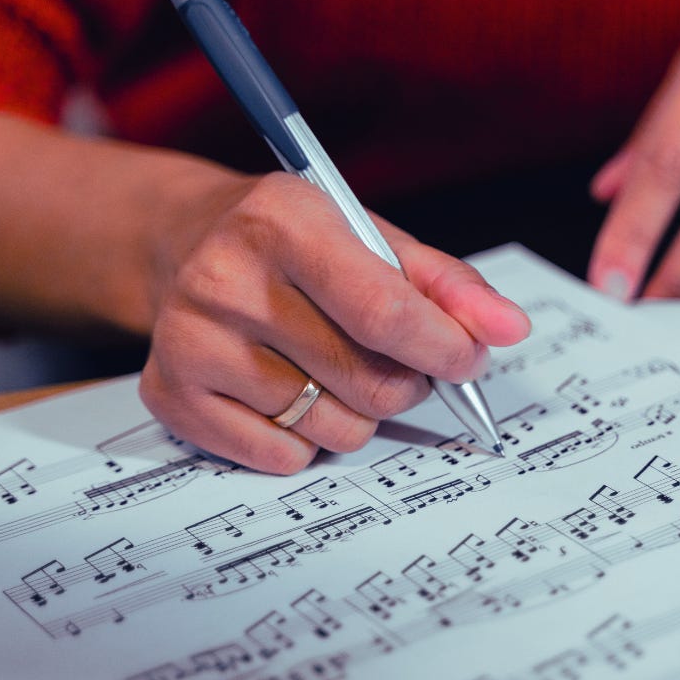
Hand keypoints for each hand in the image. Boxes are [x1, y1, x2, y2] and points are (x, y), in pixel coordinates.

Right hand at [140, 172, 529, 474]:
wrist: (183, 243)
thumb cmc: (294, 244)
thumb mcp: (371, 236)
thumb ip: (446, 284)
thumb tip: (509, 329)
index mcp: (284, 222)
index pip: (384, 312)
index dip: (444, 349)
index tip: (468, 360)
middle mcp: (226, 280)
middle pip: (368, 382)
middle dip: (407, 383)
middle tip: (396, 360)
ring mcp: (192, 342)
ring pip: (333, 429)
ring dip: (356, 412)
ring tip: (330, 367)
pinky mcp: (171, 396)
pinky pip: (283, 457)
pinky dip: (304, 438)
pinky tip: (286, 390)